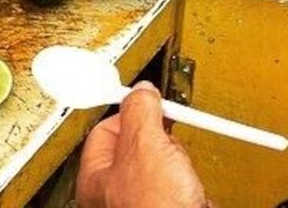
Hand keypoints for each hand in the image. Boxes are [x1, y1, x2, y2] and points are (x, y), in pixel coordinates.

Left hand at [76, 82, 206, 207]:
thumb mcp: (146, 146)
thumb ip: (140, 113)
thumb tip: (140, 92)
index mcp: (95, 176)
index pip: (107, 128)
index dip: (130, 111)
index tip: (147, 99)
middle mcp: (113, 193)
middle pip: (136, 146)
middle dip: (159, 138)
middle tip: (168, 140)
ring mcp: (140, 204)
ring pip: (161, 166)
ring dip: (177, 162)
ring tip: (181, 172)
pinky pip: (178, 187)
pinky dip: (188, 183)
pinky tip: (192, 190)